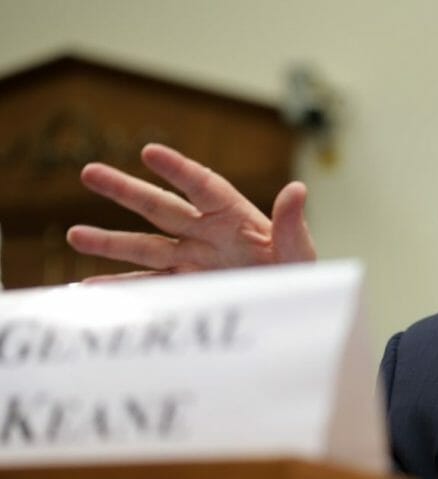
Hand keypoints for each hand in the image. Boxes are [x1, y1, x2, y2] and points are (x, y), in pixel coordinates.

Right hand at [67, 143, 315, 280]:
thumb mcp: (299, 252)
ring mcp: (192, 261)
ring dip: (111, 242)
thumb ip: (291, 224)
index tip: (150, 152)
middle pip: (160, 207)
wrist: (292, 311)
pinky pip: (148, 285)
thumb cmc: (299, 276)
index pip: (202, 186)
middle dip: (125, 191)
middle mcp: (206, 234)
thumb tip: (298, 189)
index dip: (177, 169)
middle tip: (88, 172)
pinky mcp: (187, 288)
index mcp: (235, 217)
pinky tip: (92, 286)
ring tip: (75, 236)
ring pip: (145, 247)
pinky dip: (121, 287)